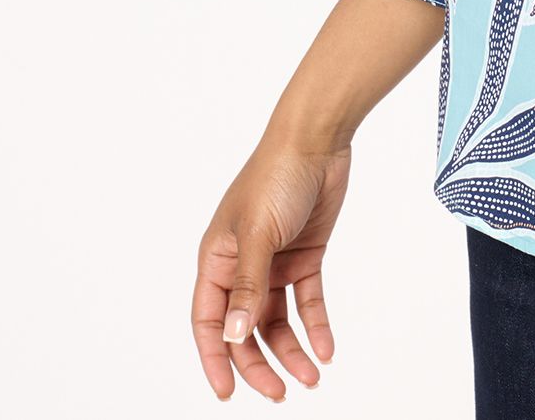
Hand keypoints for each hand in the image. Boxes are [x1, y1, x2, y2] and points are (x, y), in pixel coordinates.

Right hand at [192, 135, 350, 400]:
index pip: (209, 321)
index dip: (216, 359)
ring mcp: (274, 262)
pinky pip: (308, 301)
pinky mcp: (304, 255)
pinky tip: (326, 348)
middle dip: (259, 363)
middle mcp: (242, 266)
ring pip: (277, 320)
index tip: (228, 394)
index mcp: (217, 260)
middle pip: (244, 329)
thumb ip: (247, 286)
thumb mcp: (257, 234)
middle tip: (280, 393)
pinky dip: (316, 325)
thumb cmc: (275, 176)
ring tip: (311, 377)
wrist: (318, 141)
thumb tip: (233, 335)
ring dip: (292, 350)